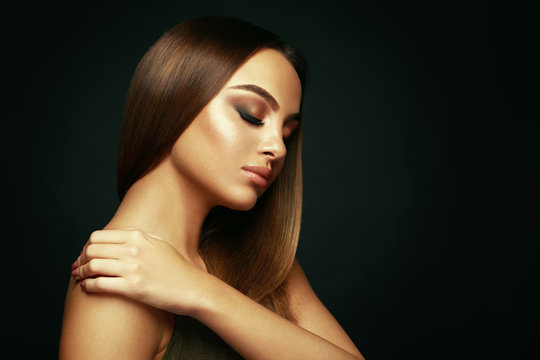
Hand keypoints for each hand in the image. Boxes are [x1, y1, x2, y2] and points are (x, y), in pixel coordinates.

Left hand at [71, 228, 206, 314]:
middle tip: (77, 266)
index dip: (87, 246)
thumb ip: (137, 236)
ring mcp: (133, 268)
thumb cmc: (175, 267)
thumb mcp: (158, 243)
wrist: (191, 288)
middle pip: (92, 250)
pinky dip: (88, 285)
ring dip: (81, 272)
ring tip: (79, 277)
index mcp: (138, 236)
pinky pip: (100, 284)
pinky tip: (86, 287)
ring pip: (93, 265)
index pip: (99, 236)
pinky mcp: (132, 287)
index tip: (84, 254)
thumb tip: (115, 236)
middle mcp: (134, 249)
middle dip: (80, 258)